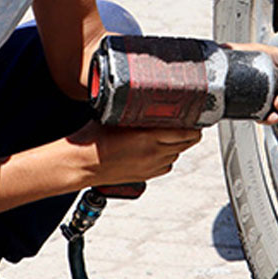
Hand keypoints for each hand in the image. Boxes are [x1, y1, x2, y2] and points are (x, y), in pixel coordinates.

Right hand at [68, 122, 202, 186]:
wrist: (80, 165)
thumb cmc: (92, 141)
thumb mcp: (116, 117)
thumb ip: (136, 112)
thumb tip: (149, 102)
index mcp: (147, 137)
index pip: (185, 132)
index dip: (194, 124)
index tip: (196, 116)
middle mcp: (153, 153)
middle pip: (186, 144)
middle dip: (190, 132)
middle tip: (189, 122)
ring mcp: (151, 167)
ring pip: (177, 154)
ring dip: (179, 144)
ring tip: (174, 133)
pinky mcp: (146, 176)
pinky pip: (166, 165)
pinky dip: (168, 156)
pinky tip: (160, 148)